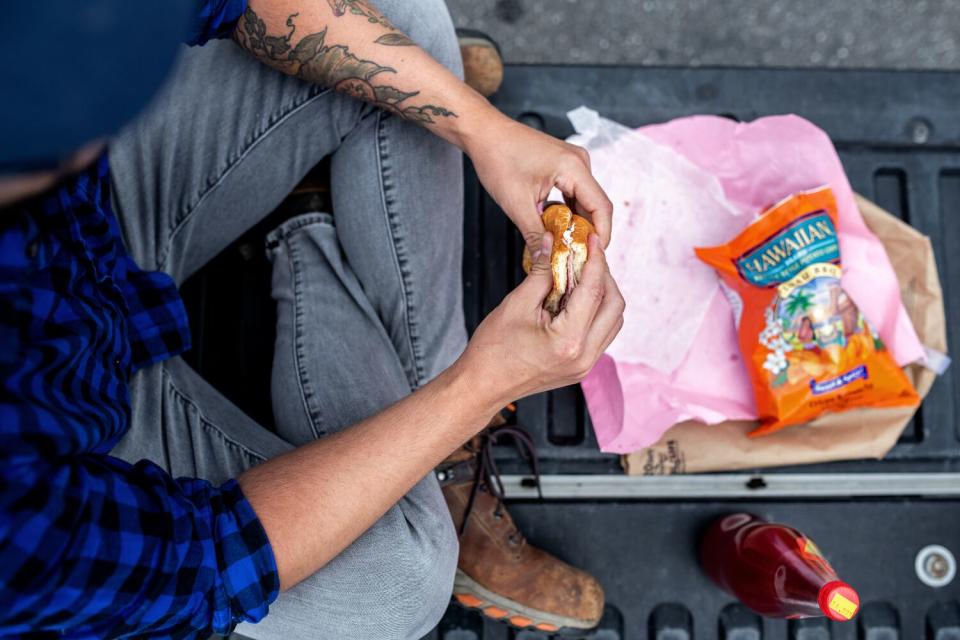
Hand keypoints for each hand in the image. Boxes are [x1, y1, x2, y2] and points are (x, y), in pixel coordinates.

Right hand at [458, 233, 624, 405]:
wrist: (482, 386)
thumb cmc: (492, 350)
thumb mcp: (516, 304)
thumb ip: (541, 273)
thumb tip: (553, 244)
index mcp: (569, 341)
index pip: (594, 291)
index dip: (595, 260)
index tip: (592, 240)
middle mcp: (585, 356)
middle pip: (614, 307)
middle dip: (604, 277)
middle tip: (587, 257)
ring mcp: (585, 366)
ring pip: (613, 321)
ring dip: (603, 295)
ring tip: (583, 276)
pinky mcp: (581, 368)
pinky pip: (602, 334)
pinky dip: (596, 312)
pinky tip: (578, 299)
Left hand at [463, 113, 612, 251]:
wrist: (485, 133)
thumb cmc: (497, 157)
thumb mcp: (516, 203)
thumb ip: (535, 234)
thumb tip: (546, 259)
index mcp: (573, 167)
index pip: (601, 207)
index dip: (601, 235)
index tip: (592, 257)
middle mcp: (579, 162)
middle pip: (595, 205)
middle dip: (587, 233)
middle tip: (575, 257)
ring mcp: (573, 162)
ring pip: (584, 201)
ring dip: (576, 224)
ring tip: (565, 247)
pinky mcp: (564, 166)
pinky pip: (574, 194)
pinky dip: (568, 212)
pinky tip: (557, 228)